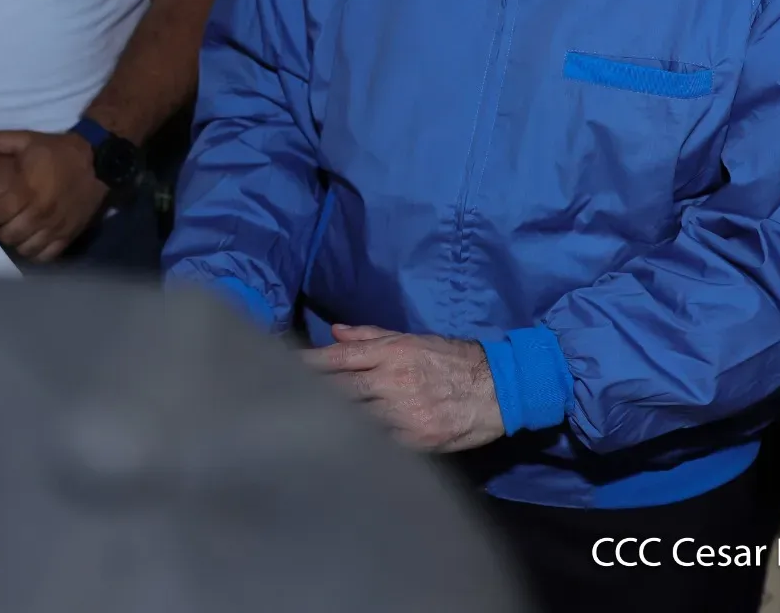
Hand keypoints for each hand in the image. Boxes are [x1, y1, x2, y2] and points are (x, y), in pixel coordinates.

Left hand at [0, 129, 108, 262]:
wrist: (97, 160)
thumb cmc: (57, 151)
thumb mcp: (26, 140)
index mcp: (26, 191)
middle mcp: (40, 213)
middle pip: (8, 236)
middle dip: (0, 231)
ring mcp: (56, 227)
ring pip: (26, 249)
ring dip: (17, 243)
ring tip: (16, 232)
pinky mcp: (69, 234)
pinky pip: (47, 256)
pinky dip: (37, 252)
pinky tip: (33, 241)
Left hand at [301, 325, 504, 453]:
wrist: (498, 388)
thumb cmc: (452, 360)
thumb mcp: (412, 339)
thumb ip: (369, 336)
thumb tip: (334, 331)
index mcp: (391, 352)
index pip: (338, 358)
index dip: (307, 363)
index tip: (281, 365)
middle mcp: (393, 380)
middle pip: (340, 388)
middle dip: (311, 393)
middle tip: (281, 398)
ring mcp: (404, 412)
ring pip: (355, 418)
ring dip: (331, 420)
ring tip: (302, 426)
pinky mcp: (416, 440)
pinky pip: (379, 444)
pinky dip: (359, 444)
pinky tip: (339, 447)